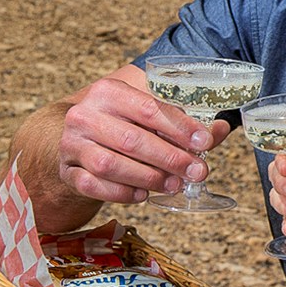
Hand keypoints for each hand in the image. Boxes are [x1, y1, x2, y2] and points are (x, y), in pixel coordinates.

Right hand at [56, 71, 229, 203]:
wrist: (79, 140)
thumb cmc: (122, 124)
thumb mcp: (149, 114)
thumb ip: (184, 122)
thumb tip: (219, 130)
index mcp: (108, 91)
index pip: (148, 108)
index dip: (180, 127)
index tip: (205, 142)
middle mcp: (85, 115)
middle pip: (131, 140)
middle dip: (170, 158)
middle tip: (197, 171)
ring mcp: (71, 144)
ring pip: (110, 165)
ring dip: (148, 177)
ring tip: (174, 184)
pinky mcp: (66, 170)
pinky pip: (93, 186)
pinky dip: (121, 193)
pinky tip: (143, 195)